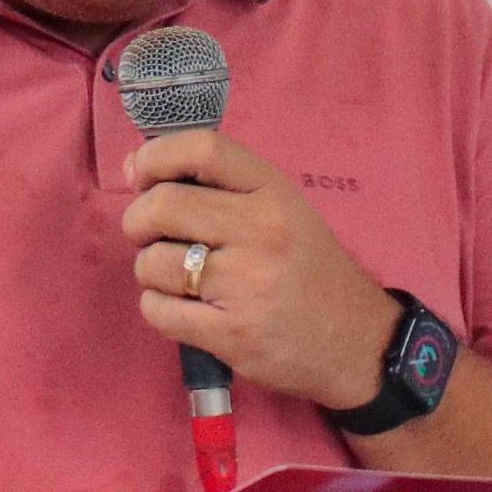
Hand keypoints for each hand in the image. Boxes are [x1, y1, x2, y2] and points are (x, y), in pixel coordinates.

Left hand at [122, 130, 401, 409]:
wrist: (358, 342)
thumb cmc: (310, 270)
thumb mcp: (283, 211)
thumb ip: (219, 187)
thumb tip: (133, 166)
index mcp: (275, 193)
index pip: (202, 149)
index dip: (156, 157)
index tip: (143, 177)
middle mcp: (262, 231)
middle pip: (162, 206)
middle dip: (138, 222)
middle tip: (151, 236)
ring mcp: (246, 285)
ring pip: (153, 263)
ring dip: (150, 271)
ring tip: (177, 278)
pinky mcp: (231, 334)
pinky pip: (158, 311)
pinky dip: (158, 308)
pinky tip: (184, 308)